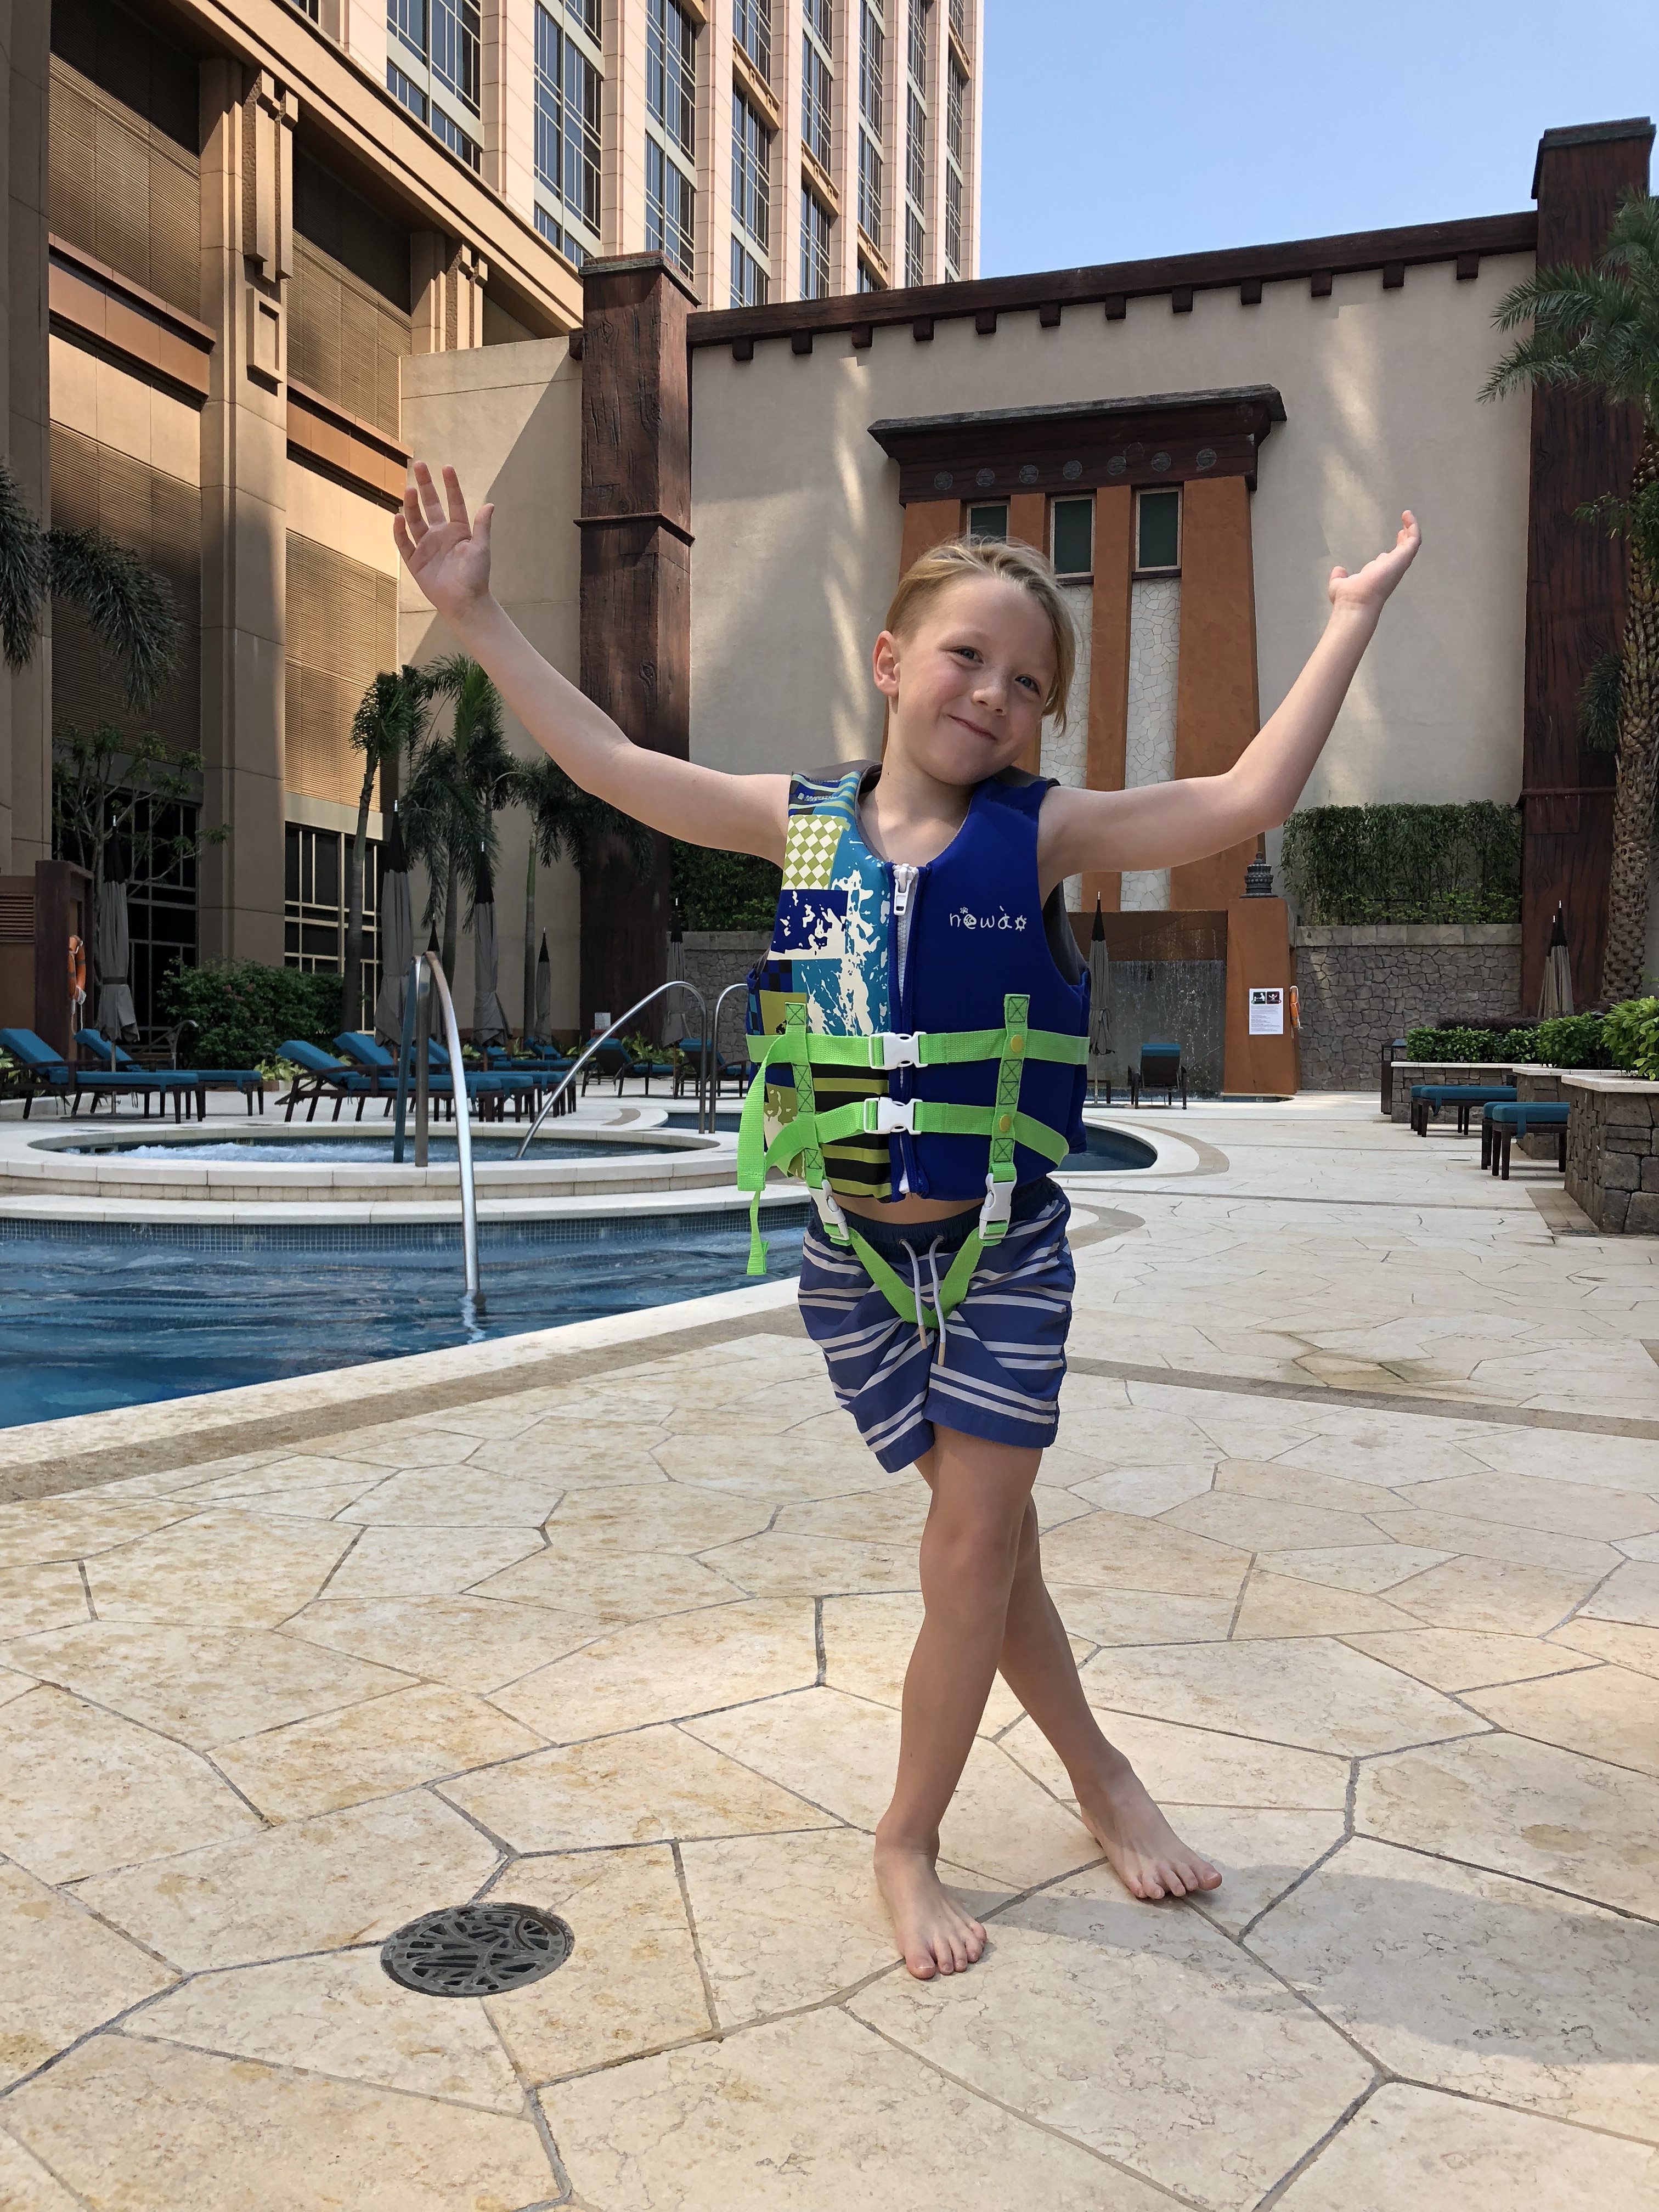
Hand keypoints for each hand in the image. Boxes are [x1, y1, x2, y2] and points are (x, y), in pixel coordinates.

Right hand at [393, 461, 493, 624]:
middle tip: (420, 466)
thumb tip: (490, 504)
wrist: (465, 602)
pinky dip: (400, 531)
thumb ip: (482, 526)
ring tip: (409, 490)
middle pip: (431, 506)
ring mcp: (426, 546)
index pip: (454, 503)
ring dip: (412, 505)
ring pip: (416, 521)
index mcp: (458, 530)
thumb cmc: (476, 576)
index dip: (450, 486)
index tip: (446, 468)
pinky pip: (404, 543)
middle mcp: (440, 535)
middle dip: (425, 486)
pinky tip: (398, 517)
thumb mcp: (481, 548)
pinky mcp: (415, 561)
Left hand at [1328, 510, 1420, 619]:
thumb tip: (1339, 570)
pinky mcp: (1403, 558)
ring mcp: (1398, 564)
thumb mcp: (1339, 585)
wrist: (1356, 603)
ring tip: (1407, 516)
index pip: (1385, 564)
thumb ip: (1339, 577)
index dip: (1386, 555)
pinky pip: (1414, 540)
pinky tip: (1407, 515)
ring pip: (1411, 546)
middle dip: (1402, 541)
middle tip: (1403, 529)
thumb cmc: (1348, 597)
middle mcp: (1389, 571)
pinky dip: (1413, 527)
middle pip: (1401, 554)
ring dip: (1410, 530)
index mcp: (1376, 576)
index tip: (1385, 550)